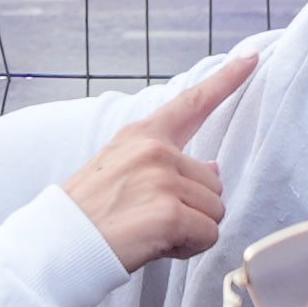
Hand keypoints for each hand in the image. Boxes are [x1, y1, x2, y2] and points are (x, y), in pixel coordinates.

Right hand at [61, 45, 259, 270]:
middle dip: (192, 207)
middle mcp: (155, 150)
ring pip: (215, 210)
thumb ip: (171, 164)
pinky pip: (207, 235)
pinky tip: (156, 245)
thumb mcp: (122, 171)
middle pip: (214, 181)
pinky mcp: (169, 213)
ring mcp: (162, 179)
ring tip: (150, 231)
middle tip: (151, 218)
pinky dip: (188, 248)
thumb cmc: (89, 212)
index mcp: (142, 135)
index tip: (251, 58)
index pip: (192, 102)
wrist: (56, 244)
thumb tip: (214, 168)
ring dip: (191, 230)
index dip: (226, 79)